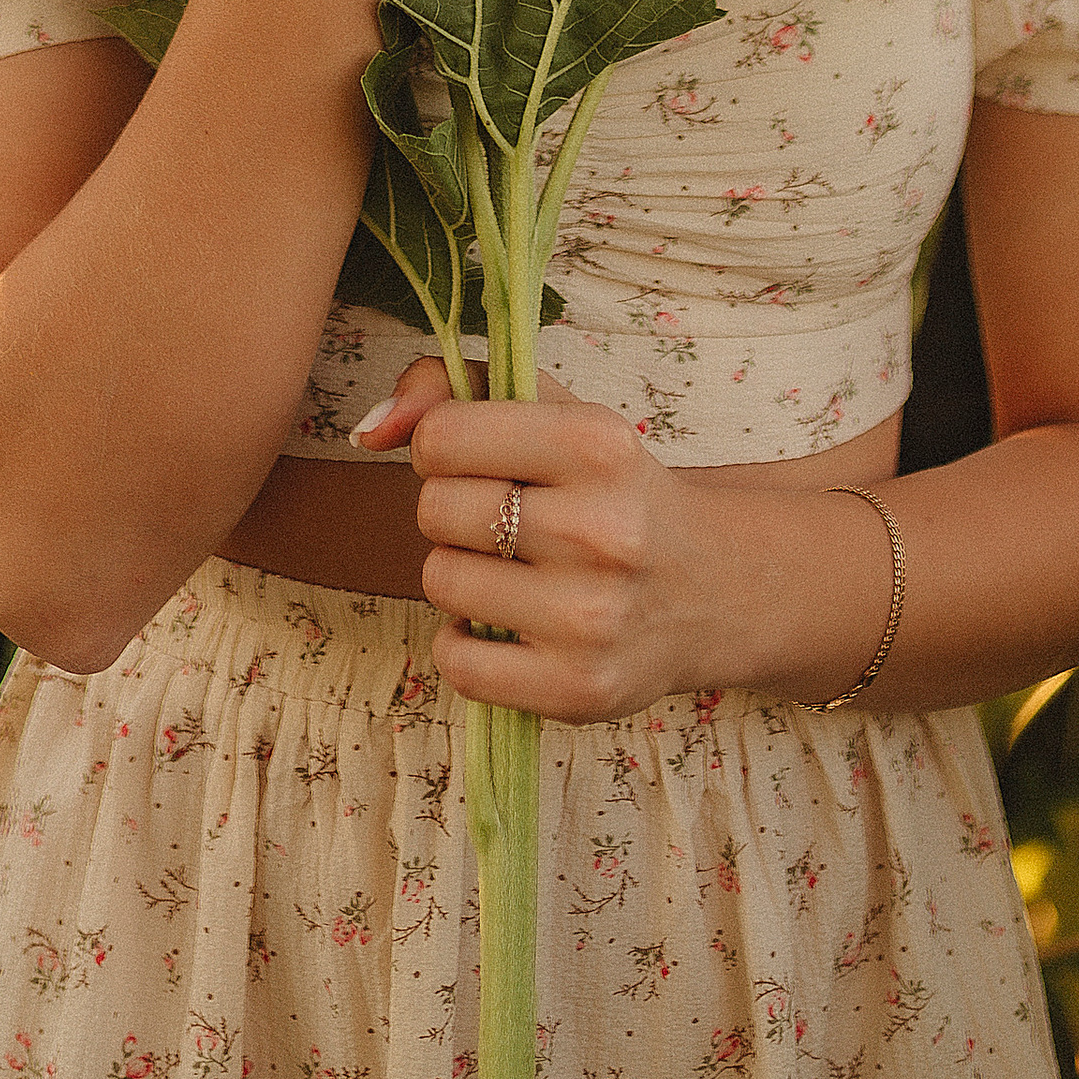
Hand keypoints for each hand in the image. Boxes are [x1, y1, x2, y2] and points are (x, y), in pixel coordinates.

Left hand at [356, 354, 706, 722]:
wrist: (710, 587)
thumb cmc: (609, 489)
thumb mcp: (554, 413)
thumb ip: (452, 389)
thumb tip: (368, 428)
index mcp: (598, 444)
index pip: (441, 436)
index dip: (442, 447)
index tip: (479, 460)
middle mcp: (602, 530)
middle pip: (436, 510)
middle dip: (452, 510)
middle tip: (502, 520)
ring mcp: (591, 617)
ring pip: (441, 582)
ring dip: (459, 575)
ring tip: (511, 571)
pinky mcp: (579, 689)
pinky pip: (457, 663)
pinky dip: (463, 643)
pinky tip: (507, 625)